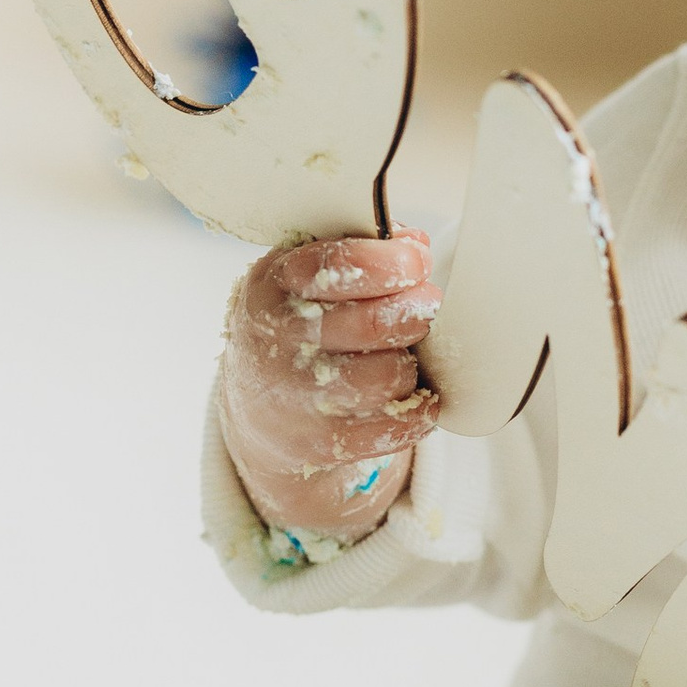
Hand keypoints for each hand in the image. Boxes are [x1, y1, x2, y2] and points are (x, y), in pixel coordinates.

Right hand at [218, 231, 440, 537]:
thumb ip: (361, 253)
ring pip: (388, 377)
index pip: (332, 266)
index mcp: (273, 284)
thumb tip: (416, 243)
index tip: (417, 263)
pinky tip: (417, 398)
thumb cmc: (302, 324)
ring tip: (406, 356)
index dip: (386, 263)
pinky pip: (393, 427)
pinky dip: (419, 412)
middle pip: (372, 324)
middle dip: (416, 311)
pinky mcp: (318, 443)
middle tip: (428, 306)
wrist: (258, 406)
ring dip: (411, 365)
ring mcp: (294, 396)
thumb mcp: (310, 278)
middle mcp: (276, 339)